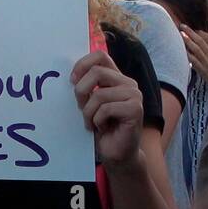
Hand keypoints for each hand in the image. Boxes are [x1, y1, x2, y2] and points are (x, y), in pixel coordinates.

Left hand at [72, 50, 142, 168]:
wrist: (116, 152)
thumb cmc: (100, 127)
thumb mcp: (89, 103)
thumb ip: (86, 87)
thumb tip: (71, 76)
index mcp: (116, 78)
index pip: (100, 56)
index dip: (82, 65)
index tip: (72, 81)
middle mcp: (128, 83)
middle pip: (96, 72)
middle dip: (81, 92)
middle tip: (81, 109)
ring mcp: (134, 95)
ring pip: (99, 95)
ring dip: (88, 113)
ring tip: (93, 123)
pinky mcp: (136, 109)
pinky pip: (105, 109)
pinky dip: (97, 121)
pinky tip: (103, 128)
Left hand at [180, 25, 207, 93]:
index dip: (201, 33)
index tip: (194, 29)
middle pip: (200, 41)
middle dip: (191, 33)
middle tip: (183, 26)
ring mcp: (206, 61)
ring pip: (196, 49)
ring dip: (187, 41)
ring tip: (181, 34)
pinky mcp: (201, 69)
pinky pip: (193, 60)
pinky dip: (187, 54)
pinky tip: (180, 49)